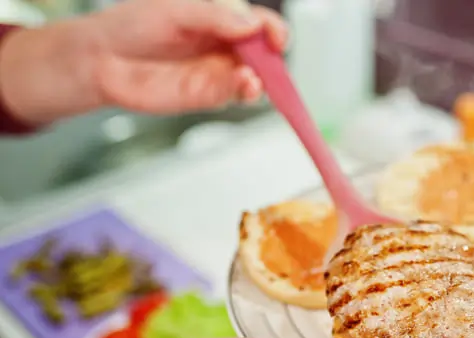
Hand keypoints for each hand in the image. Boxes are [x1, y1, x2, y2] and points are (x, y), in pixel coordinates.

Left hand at [90, 0, 286, 112]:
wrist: (102, 58)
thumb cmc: (133, 26)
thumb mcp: (175, 10)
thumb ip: (215, 16)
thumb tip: (251, 24)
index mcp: (221, 20)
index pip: (258, 24)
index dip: (272, 29)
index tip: (277, 37)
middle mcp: (224, 47)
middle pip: (263, 55)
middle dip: (273, 59)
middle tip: (271, 59)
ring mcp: (217, 73)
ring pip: (254, 79)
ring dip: (262, 80)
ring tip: (253, 77)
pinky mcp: (207, 96)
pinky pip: (233, 94)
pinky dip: (243, 91)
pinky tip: (244, 84)